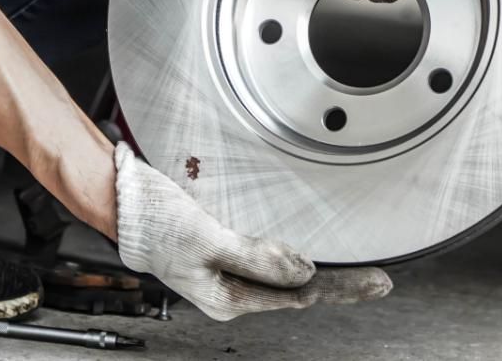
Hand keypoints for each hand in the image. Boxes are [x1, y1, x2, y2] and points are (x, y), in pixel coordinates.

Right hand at [113, 142, 392, 320]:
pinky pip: (268, 262)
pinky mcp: (225, 254)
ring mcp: (227, 274)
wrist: (123, 203)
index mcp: (228, 298)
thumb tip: (303, 273)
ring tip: (356, 279)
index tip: (375, 284)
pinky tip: (308, 264)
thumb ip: (257, 257)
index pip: (299, 297)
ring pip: (284, 278)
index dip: (340, 289)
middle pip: (297, 292)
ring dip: (318, 276)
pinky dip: (293, 260)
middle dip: (338, 286)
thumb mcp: (210, 240)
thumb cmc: (156, 222)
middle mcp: (230, 292)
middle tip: (378, 283)